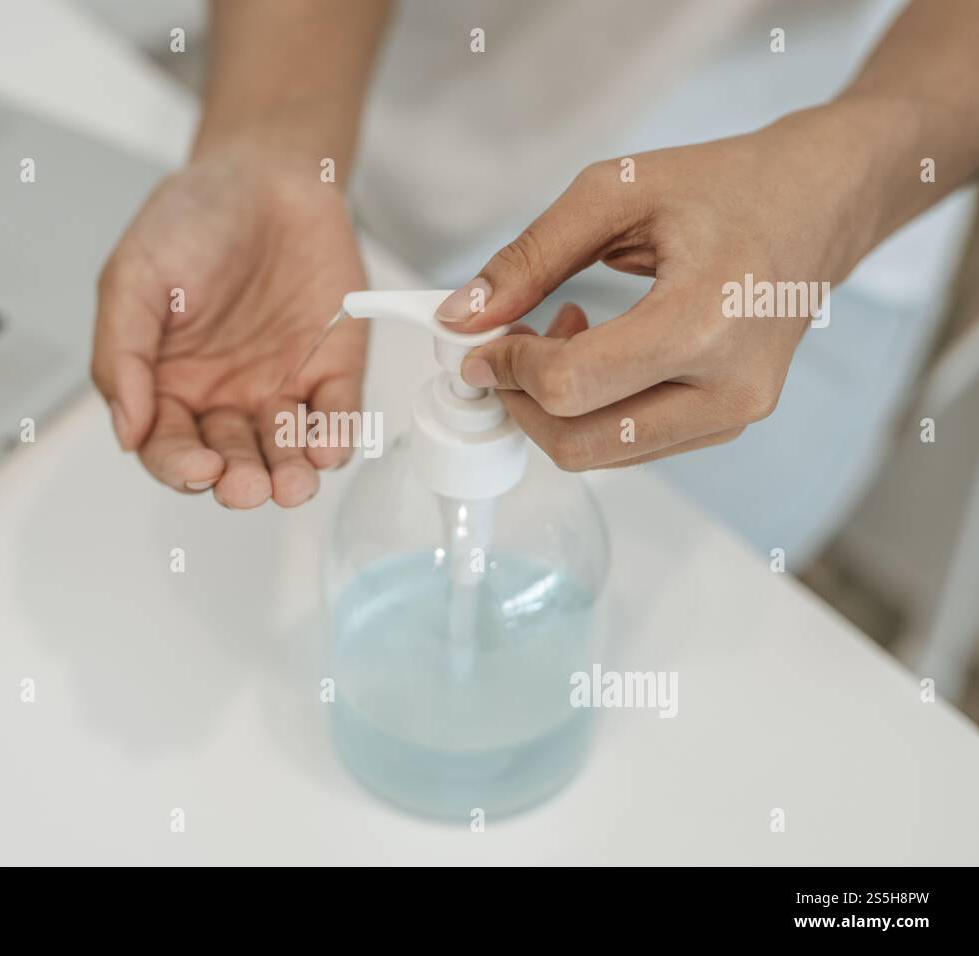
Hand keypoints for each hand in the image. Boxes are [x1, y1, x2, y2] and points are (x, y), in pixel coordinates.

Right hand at [91, 144, 367, 506]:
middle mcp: (224, 398)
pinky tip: (330, 447)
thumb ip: (121, 353)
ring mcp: (280, 387)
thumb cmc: (192, 220)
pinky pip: (335, 416)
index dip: (181, 467)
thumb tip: (126, 430)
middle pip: (229, 462)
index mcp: (168, 384)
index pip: (169, 448)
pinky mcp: (331, 369)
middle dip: (240, 481)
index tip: (199, 467)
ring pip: (284, 451)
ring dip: (289, 474)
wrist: (266, 172)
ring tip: (294, 483)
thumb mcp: (134, 276)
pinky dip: (335, 437)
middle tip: (248, 486)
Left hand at [435, 107, 878, 469]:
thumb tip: (461, 317)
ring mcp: (734, 416)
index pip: (571, 385)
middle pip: (580, 441)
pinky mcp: (727, 425)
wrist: (819, 204)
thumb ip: (528, 258)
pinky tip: (594, 354)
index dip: (507, 369)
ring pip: (602, 455)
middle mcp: (728, 388)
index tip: (481, 342)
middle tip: (506, 346)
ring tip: (558, 336)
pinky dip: (591, 412)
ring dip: (554, 410)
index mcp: (705, 321)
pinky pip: (631, 446)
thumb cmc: (727, 186)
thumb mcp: (614, 193)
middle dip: (522, 402)